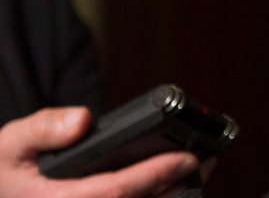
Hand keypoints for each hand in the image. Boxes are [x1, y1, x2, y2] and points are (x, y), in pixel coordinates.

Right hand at [0, 107, 200, 197]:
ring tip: (201, 169)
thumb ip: (43, 128)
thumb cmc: (7, 168)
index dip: (153, 175)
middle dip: (175, 186)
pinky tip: (178, 184)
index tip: (185, 156)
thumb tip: (82, 120)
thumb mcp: (11, 142)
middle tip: (207, 160)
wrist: (2, 193)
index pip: (114, 192)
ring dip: (173, 196)